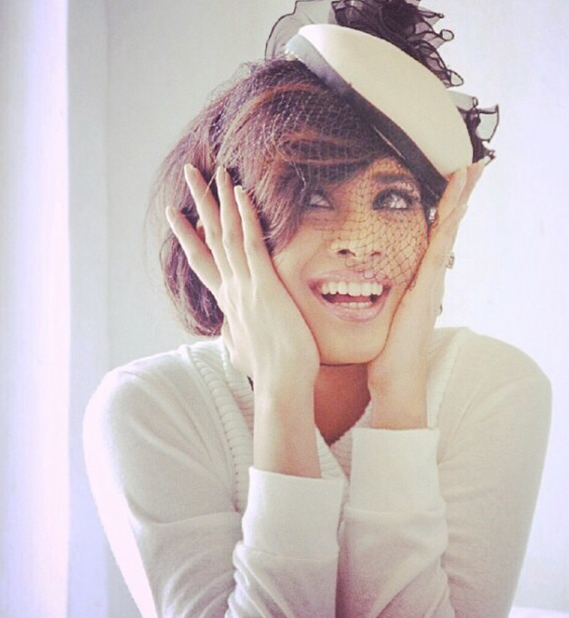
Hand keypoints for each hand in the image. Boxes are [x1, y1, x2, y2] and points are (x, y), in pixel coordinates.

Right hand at [166, 165, 319, 388]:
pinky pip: (251, 244)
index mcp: (228, 302)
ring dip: (220, 200)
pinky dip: (245, 217)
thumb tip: (229, 338)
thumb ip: (234, 337)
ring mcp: (245, 286)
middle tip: (190, 173)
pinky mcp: (264, 285)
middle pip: (209, 237)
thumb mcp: (243, 352)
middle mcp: (231, 289)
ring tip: (214, 170)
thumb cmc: (269, 371)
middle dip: (199, 203)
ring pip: (227, 234)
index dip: (189, 235)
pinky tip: (239, 193)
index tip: (175, 214)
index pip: (203, 261)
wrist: (281, 383)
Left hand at [367, 161, 484, 427]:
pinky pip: (438, 247)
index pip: (436, 235)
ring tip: (472, 169)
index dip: (446, 208)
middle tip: (475, 163)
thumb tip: (373, 285)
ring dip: (460, 198)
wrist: (396, 376)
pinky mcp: (426, 287)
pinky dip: (449, 222)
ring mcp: (432, 280)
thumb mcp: (386, 314)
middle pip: (450, 226)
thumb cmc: (388, 350)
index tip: (453, 180)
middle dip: (462, 194)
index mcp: (421, 279)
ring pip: (449, 230)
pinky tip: (456, 202)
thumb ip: (386, 296)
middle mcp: (432, 276)